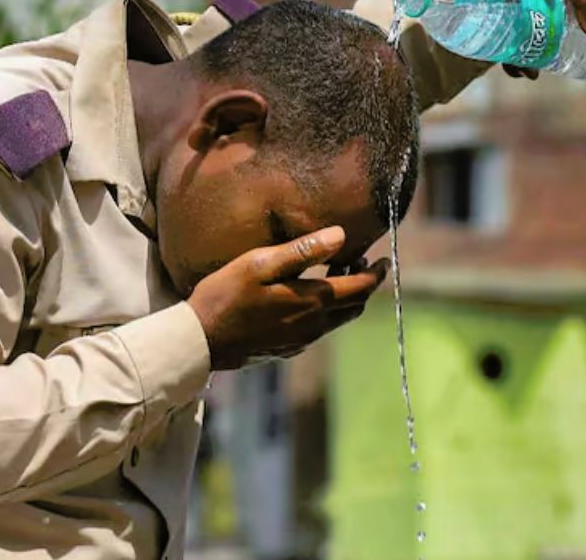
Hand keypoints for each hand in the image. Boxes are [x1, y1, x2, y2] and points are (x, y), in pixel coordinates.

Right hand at [187, 226, 387, 369]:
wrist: (202, 341)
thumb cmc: (225, 296)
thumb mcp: (260, 264)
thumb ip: (302, 251)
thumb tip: (341, 236)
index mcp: (313, 301)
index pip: (360, 287)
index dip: (376, 273)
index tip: (383, 259)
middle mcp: (315, 325)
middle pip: (355, 305)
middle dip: (364, 283)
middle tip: (358, 261)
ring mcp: (302, 340)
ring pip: (340, 319)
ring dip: (346, 297)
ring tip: (335, 273)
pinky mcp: (289, 348)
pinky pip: (320, 329)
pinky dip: (327, 310)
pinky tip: (309, 297)